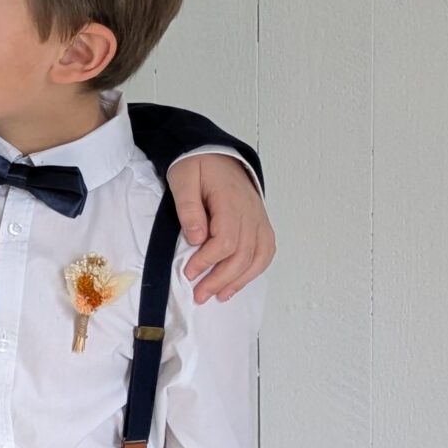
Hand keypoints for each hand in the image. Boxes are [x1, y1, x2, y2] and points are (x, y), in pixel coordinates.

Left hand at [166, 154, 274, 303]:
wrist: (216, 151)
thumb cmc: (196, 165)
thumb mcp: (182, 178)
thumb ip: (188, 208)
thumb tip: (196, 239)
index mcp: (230, 200)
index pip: (225, 240)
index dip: (207, 261)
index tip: (189, 272)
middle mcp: (251, 212)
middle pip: (242, 254)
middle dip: (220, 279)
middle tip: (199, 295)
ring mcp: (259, 218)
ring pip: (257, 257)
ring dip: (238, 280)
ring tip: (218, 295)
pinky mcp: (261, 222)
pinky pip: (265, 251)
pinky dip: (254, 270)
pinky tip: (238, 283)